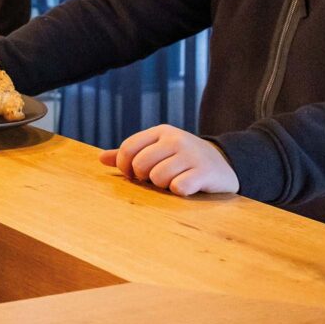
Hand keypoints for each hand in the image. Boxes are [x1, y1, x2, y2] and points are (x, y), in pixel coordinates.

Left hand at [99, 125, 238, 196]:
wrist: (224, 164)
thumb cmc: (183, 159)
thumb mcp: (158, 150)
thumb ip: (131, 154)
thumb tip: (101, 159)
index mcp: (161, 132)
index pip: (128, 148)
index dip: (125, 166)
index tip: (134, 175)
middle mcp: (176, 139)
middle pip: (140, 164)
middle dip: (145, 178)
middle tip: (157, 179)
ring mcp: (191, 154)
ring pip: (158, 177)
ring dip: (164, 186)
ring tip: (175, 181)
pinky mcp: (205, 172)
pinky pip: (178, 187)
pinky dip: (180, 191)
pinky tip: (188, 187)